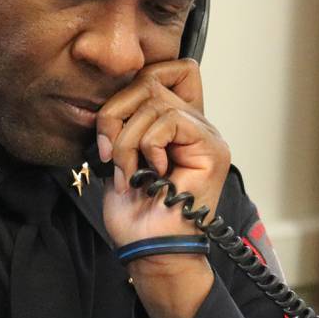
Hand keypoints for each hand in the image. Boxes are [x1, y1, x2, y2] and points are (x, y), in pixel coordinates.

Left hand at [95, 58, 229, 244]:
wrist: (149, 247)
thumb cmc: (135, 213)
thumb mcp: (120, 157)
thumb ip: (123, 122)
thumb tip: (109, 100)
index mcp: (175, 123)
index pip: (165, 70)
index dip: (132, 85)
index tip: (110, 127)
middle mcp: (195, 124)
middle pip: (150, 82)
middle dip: (115, 114)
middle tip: (107, 153)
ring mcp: (206, 135)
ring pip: (154, 103)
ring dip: (127, 141)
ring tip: (127, 173)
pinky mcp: (211, 148)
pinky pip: (169, 121)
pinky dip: (148, 147)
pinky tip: (153, 173)